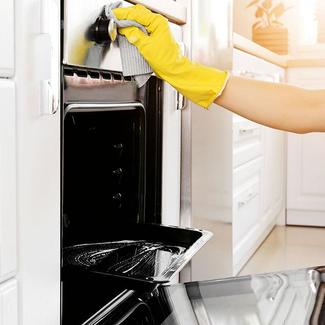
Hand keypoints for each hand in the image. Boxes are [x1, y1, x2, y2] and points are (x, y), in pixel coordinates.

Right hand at [113, 5, 228, 108]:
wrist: (173, 69)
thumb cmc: (166, 60)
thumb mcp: (147, 47)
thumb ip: (134, 35)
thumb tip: (125, 28)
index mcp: (157, 22)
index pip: (137, 14)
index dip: (123, 15)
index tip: (114, 16)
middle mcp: (157, 23)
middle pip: (138, 14)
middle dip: (125, 17)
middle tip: (114, 21)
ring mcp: (155, 29)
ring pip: (139, 20)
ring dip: (128, 23)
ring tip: (119, 27)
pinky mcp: (153, 36)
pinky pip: (141, 28)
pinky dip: (133, 29)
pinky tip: (127, 33)